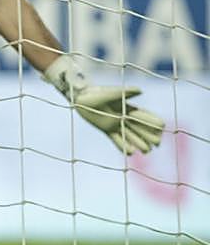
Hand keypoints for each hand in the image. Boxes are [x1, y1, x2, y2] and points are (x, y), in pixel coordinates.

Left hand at [44, 56, 164, 153]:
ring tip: (148, 152)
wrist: (81, 97)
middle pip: (139, 128)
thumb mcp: (111, 93)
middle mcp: (123, 117)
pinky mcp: (106, 129)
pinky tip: (131, 154)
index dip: (152, 121)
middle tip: (159, 144)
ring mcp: (115, 124)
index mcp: (127, 107)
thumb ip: (125, 93)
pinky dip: (123, 146)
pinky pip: (116, 139)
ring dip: (139, 143)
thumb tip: (140, 90)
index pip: (143, 116)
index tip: (162, 126)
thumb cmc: (96, 93)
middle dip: (149, 135)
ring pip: (130, 135)